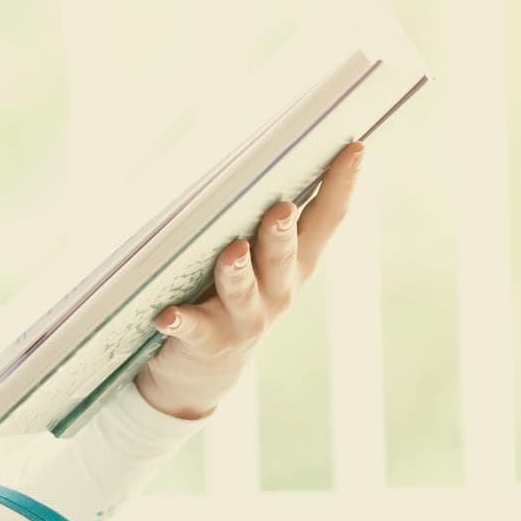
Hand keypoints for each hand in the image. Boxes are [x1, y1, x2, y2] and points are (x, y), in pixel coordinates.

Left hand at [135, 139, 367, 420]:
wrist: (205, 372)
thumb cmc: (231, 295)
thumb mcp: (257, 259)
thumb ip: (264, 221)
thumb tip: (258, 160)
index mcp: (294, 263)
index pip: (326, 220)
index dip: (342, 185)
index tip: (354, 147)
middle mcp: (277, 291)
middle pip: (284, 258)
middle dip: (282, 233)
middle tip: (282, 209)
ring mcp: (244, 320)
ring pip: (243, 292)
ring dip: (238, 271)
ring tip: (233, 252)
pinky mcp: (206, 342)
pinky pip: (192, 330)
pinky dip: (179, 322)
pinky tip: (165, 316)